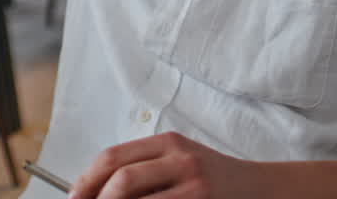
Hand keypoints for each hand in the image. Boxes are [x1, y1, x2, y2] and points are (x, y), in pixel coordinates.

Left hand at [69, 132, 264, 198]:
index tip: (73, 198)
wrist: (263, 189)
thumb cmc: (213, 181)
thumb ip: (144, 171)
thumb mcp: (178, 163)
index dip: (86, 180)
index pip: (113, 157)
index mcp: (168, 143)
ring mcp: (194, 184)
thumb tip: (95, 191)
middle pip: (122, 180)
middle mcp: (180, 158)